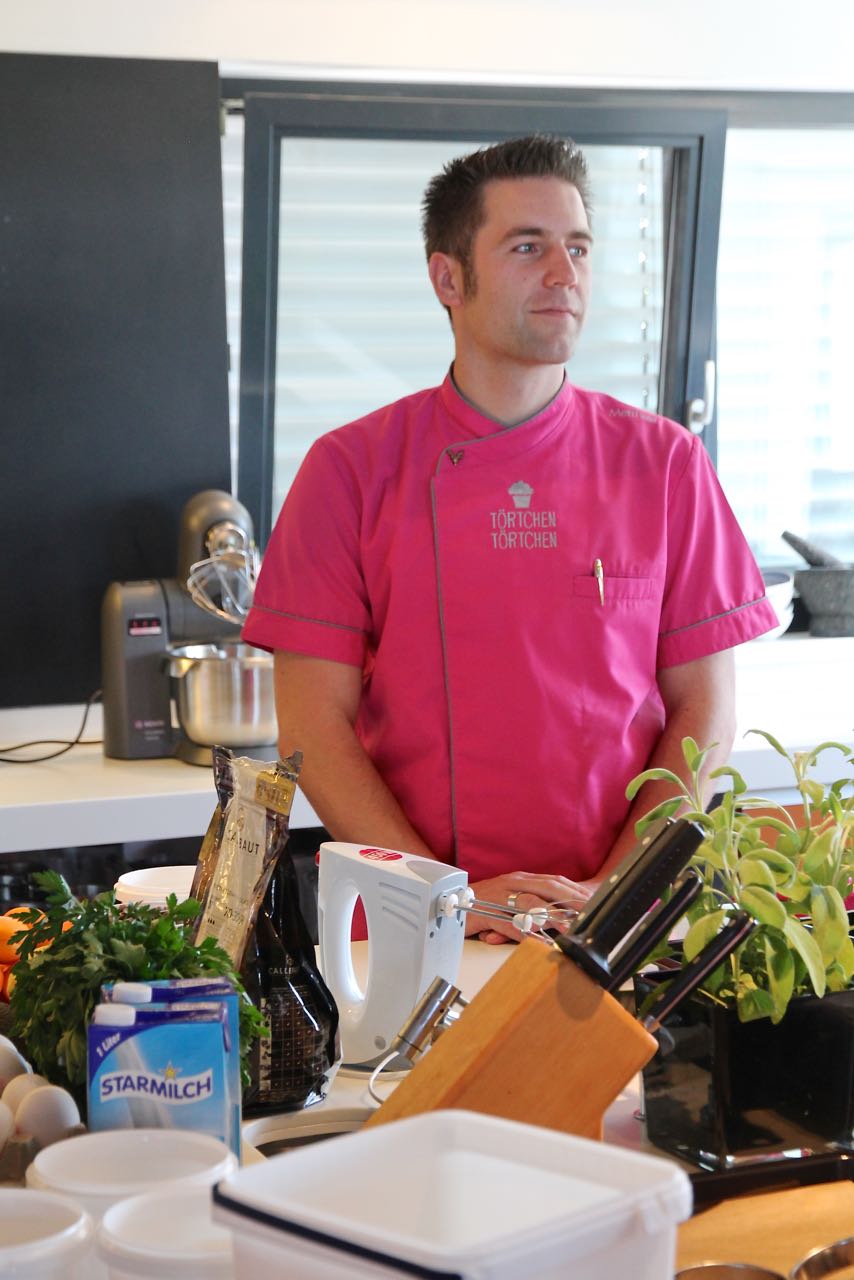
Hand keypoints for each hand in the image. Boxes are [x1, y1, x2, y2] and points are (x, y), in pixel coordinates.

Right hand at [465, 872, 595, 944]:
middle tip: (590, 916)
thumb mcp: (512, 897)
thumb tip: (563, 914)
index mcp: (523, 879)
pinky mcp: (486, 912)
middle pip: (549, 889)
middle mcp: (514, 883)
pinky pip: (509, 924)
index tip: (595, 904)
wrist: (449, 900)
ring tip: (569, 930)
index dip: (576, 893)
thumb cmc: (484, 902)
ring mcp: (500, 896)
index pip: (556, 882)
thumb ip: (534, 902)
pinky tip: (538, 942)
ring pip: (531, 905)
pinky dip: (525, 934)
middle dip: (572, 902)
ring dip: (552, 918)